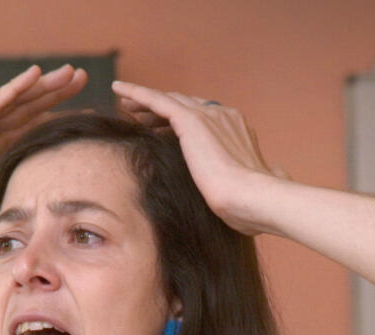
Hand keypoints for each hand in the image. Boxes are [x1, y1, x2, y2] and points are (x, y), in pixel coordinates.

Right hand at [0, 64, 87, 245]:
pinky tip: (32, 76)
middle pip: (22, 110)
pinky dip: (12, 90)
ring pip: (12, 103)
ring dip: (40, 86)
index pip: (22, 129)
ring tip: (69, 72)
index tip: (79, 109)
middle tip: (82, 78)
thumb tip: (7, 187)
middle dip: (52, 94)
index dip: (49, 117)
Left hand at [110, 80, 287, 234]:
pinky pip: (158, 101)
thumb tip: (255, 194)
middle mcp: (224, 116)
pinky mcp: (192, 121)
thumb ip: (249, 183)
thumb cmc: (250, 205)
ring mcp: (209, 116)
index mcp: (237, 130)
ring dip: (145, 102)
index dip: (179, 122)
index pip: (203, 119)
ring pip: (169, 101)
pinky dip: (137, 93)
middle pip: (185, 107)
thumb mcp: (247, 190)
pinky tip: (118, 90)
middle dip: (160, 110)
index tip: (161, 129)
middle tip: (138, 114)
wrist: (252, 198)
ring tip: (125, 104)